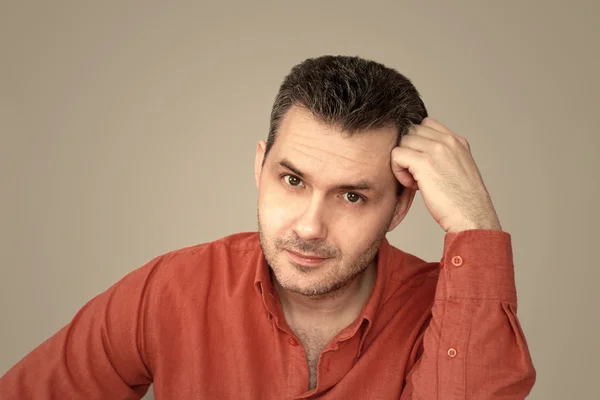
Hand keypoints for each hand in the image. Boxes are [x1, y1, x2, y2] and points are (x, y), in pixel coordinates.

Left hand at [391, 117, 501, 232]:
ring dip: (402, 162)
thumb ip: (444, 157)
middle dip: (409, 151)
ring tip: (414, 181)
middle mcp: (448, 141)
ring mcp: (436, 149)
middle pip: (411, 131)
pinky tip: (411, 185)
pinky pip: (396, 155)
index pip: (426, 124)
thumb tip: (420, 156)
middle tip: (417, 175)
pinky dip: (398, 170)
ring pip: (402, 142)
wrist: (472, 216)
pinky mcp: (424, 162)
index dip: (417, 143)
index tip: (423, 165)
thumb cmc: (463, 202)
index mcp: (457, 141)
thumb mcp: (458, 170)